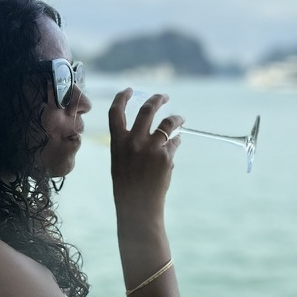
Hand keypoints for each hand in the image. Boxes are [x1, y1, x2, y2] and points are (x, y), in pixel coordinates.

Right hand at [108, 89, 182, 221]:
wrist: (138, 206)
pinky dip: (176, 143)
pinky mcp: (166, 157)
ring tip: (180, 119)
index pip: (115, 112)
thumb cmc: (127, 185)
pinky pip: (174, 143)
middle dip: (157, 99)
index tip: (129, 89)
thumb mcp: (120, 161)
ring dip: (176, 119)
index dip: (122, 97)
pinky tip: (176, 145)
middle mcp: (133, 141)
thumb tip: (149, 130)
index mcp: (118, 142)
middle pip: (147, 110)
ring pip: (168, 124)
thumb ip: (129, 143)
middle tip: (164, 96)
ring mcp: (151, 148)